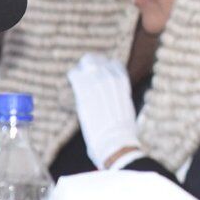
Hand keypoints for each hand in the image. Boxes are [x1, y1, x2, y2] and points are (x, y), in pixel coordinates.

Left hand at [67, 53, 139, 168]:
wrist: (115, 139)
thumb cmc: (123, 130)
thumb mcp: (127, 107)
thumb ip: (122, 97)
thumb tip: (120, 99)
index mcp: (123, 81)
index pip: (113, 64)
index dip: (105, 69)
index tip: (100, 75)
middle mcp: (111, 77)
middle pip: (96, 60)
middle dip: (89, 65)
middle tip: (84, 74)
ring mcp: (97, 81)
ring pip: (85, 63)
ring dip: (80, 71)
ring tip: (78, 80)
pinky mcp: (84, 89)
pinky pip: (74, 74)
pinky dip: (72, 78)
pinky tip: (72, 84)